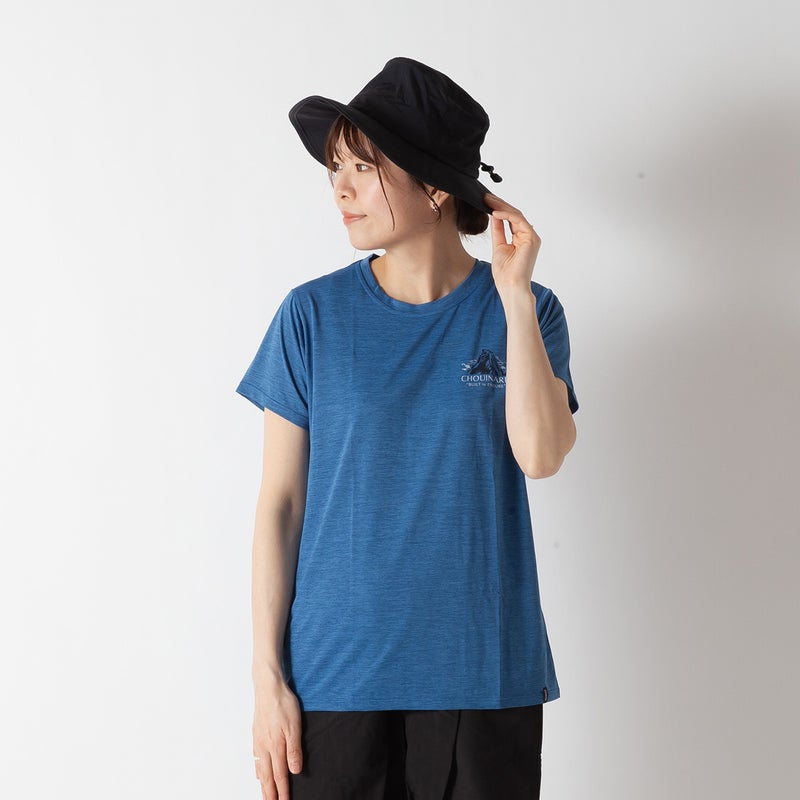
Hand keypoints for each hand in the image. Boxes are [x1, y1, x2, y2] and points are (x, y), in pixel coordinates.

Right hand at [253, 678, 303, 799]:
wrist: (268, 688)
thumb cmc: (283, 704)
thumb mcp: (295, 726)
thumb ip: (294, 749)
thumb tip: (294, 770)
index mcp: (276, 746)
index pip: (280, 775)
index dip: (282, 791)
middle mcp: (264, 747)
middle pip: (267, 776)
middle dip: (270, 793)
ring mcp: (258, 741)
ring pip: (260, 769)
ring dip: (263, 784)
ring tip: (265, 794)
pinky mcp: (256, 734)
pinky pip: (256, 758)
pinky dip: (257, 770)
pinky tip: (258, 773)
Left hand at [484, 192, 540, 293]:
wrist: (511, 286)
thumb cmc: (505, 273)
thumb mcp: (498, 246)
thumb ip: (498, 231)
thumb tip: (493, 215)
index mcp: (521, 238)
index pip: (510, 219)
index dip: (498, 209)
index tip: (485, 202)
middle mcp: (528, 236)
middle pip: (513, 214)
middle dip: (499, 204)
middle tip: (485, 196)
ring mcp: (531, 237)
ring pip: (516, 214)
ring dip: (501, 206)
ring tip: (487, 200)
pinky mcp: (531, 238)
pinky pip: (518, 220)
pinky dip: (506, 215)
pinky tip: (494, 212)